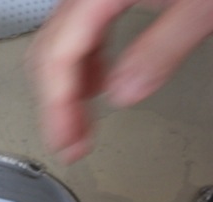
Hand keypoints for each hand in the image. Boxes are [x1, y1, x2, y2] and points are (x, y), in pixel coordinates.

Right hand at [28, 0, 212, 162]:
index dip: (57, 107)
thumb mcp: (203, 4)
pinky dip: (83, 64)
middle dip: (55, 104)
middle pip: (48, 50)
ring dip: (66, 88)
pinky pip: (81, 31)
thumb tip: (123, 93)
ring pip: (60, 42)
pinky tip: (97, 84)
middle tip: (71, 143)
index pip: (58, 55)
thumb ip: (162, 46)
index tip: (67, 143)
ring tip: (81, 125)